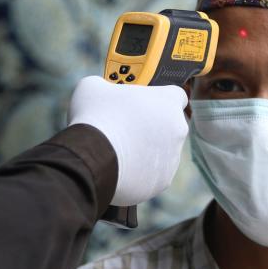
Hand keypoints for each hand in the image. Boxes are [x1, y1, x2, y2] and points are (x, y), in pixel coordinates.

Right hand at [68, 76, 188, 206]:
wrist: (90, 158)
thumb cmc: (96, 117)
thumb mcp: (93, 86)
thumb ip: (107, 86)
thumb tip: (101, 92)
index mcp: (168, 102)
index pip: (176, 95)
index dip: (160, 97)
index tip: (145, 101)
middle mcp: (177, 130)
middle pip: (169, 125)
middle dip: (151, 126)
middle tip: (128, 125)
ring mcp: (171, 159)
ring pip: (161, 152)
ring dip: (146, 150)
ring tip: (118, 149)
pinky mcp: (161, 183)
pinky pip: (151, 175)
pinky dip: (138, 172)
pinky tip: (118, 167)